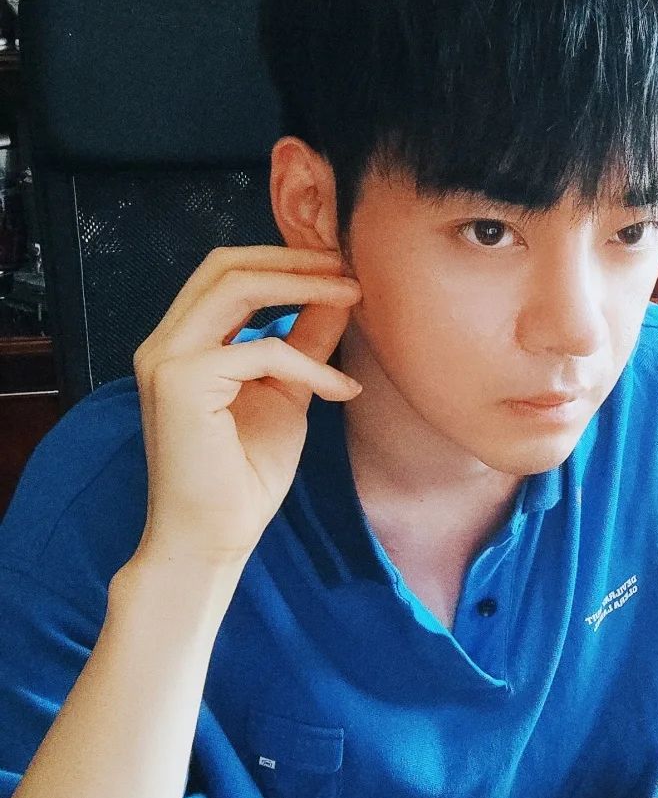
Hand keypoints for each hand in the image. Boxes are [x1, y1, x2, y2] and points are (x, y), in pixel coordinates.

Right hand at [132, 245, 361, 569]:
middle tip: (349, 266)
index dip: (283, 259)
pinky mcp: (182, 383)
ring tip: (353, 295)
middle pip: (226, 265)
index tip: (339, 263)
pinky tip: (342, 390)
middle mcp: (163, 342)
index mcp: (181, 342)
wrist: (212, 539)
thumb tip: (339, 296)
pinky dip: (310, 365)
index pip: (227, 273)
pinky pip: (262, 350)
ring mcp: (166, 359)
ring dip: (303, 285)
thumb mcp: (286, 392)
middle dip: (293, 258)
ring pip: (237, 287)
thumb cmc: (244, 475)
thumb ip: (305, 342)